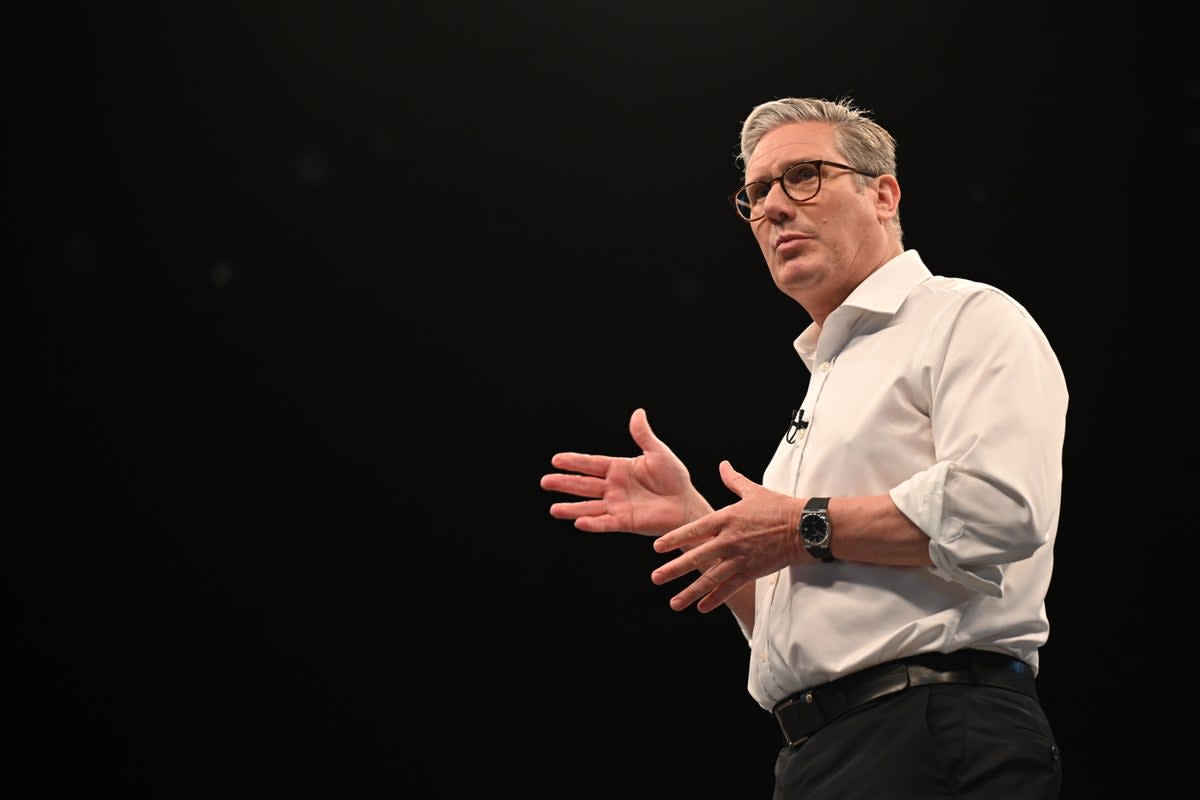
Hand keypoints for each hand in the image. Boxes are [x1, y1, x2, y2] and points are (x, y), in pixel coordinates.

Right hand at [540, 408, 708, 535]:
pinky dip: (592, 524)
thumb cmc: (675, 478)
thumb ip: (643, 435)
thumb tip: (638, 412)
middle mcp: (614, 488)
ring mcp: (617, 505)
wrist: (686, 503)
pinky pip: (605, 523)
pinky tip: (578, 522)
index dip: (574, 462)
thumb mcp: (658, 453)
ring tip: (553, 509)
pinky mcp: (625, 522)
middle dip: (565, 483)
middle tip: (544, 481)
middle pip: (584, 485)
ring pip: (589, 507)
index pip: (591, 464)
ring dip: (571, 508)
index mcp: (619, 469)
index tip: (556, 459)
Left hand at [650, 460, 805, 612]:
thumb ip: (733, 480)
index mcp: (726, 518)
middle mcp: (729, 539)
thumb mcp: (753, 490)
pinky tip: (701, 607)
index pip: (694, 530)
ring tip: (674, 603)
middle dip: (674, 569)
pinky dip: (715, 599)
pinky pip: (730, 588)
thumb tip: (723, 465)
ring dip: (691, 592)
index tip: (657, 547)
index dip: (674, 539)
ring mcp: (740, 558)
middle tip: (656, 578)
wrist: (804, 527)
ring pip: (710, 578)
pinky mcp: (751, 571)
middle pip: (696, 556)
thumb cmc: (779, 507)